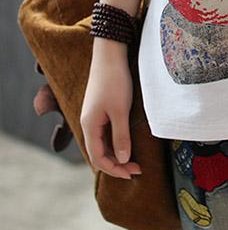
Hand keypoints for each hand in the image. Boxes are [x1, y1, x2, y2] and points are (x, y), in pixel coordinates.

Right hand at [80, 39, 141, 178]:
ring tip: (134, 160)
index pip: (98, 158)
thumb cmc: (114, 81)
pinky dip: (115, 142)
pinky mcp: (100, 110)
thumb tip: (122, 159)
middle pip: (99, 153)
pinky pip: (105, 133)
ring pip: (102, 144)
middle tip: (137, 169)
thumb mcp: (120, 111)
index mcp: (89, 126)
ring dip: (117, 154)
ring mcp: (94, 117)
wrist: (110, 55)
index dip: (114, 169)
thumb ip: (120, 136)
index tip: (132, 173)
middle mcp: (88, 124)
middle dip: (117, 164)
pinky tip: (126, 143)